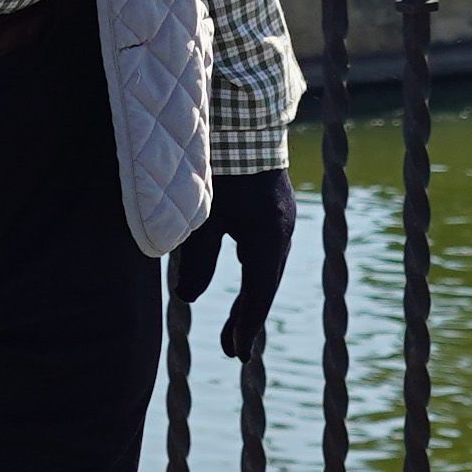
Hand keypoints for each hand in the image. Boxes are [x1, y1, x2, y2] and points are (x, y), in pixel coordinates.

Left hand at [167, 166, 294, 356]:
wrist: (243, 116)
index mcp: (268, 236)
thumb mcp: (202, 217)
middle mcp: (282, 230)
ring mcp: (282, 217)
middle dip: (247, 318)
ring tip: (233, 328)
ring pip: (266, 268)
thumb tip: (189, 297)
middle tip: (232, 353)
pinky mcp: (274, 207)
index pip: (258, 291)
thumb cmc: (218, 165)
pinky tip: (246, 281)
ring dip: (251, 297)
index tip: (236, 355)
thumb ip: (196, 259)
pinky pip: (265, 250)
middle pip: (265, 283)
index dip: (246, 325)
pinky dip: (254, 273)